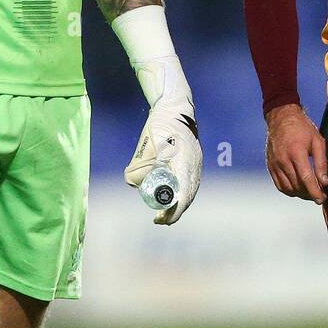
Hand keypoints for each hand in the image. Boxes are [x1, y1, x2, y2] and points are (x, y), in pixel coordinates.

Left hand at [123, 56, 201, 224]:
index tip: (161, 219)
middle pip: (188, 196)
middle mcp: (195, 165)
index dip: (173, 211)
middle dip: (174, 212)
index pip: (183, 195)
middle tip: (159, 220)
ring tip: (164, 214)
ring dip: (178, 204)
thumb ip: (139, 163)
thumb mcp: (148, 144)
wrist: (176, 107)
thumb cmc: (161, 124)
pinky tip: (172, 198)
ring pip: (190, 190)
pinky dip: (182, 194)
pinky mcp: (195, 161)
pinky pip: (190, 183)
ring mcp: (197, 163)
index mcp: (185, 163)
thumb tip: (131, 182)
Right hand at [264, 103, 327, 203]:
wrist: (281, 118)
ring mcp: (275, 164)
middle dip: (310, 194)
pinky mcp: (270, 166)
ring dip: (300, 194)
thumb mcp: (317, 141)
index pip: (306, 179)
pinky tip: (298, 188)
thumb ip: (321, 163)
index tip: (322, 199)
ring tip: (310, 192)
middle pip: (297, 186)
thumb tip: (324, 182)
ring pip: (288, 188)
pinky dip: (289, 190)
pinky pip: (279, 185)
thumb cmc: (302, 128)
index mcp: (296, 152)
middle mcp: (283, 160)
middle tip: (320, 195)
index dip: (315, 192)